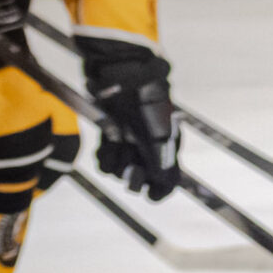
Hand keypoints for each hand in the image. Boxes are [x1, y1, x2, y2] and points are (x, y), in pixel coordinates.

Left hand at [87, 48, 181, 199]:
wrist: (127, 77)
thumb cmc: (149, 104)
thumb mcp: (159, 136)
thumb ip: (163, 164)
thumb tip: (164, 187)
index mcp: (168, 149)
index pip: (167, 181)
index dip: (160, 190)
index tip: (152, 195)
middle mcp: (149, 149)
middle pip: (140, 179)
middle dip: (134, 178)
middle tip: (133, 169)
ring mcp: (129, 143)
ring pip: (120, 171)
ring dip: (116, 164)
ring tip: (117, 148)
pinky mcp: (111, 136)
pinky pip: (105, 159)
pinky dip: (104, 157)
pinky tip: (107, 146)